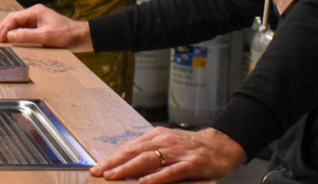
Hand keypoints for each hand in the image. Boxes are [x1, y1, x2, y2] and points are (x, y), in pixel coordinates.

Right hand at [0, 4, 92, 51]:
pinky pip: (24, 30)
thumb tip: (10, 36)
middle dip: (4, 29)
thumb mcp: (45, 36)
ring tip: (1, 41)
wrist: (81, 37)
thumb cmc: (66, 35)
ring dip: (9, 32)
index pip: (14, 18)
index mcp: (35, 12)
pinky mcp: (40, 27)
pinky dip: (17, 35)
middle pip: (14, 20)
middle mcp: (35, 14)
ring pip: (18, 25)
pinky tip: (13, 41)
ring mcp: (37, 20)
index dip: (4, 28)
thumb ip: (26, 35)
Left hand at [91, 127, 246, 182]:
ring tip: (114, 177)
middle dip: (114, 163)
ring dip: (129, 169)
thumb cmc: (191, 149)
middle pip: (134, 152)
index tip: (97, 167)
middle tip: (98, 172)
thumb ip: (149, 153)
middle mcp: (164, 142)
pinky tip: (145, 183)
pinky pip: (172, 171)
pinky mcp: (191, 163)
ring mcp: (178, 152)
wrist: (221, 145)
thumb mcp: (167, 145)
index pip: (129, 148)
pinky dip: (157, 177)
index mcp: (156, 137)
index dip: (112, 158)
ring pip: (149, 160)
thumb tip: (126, 165)